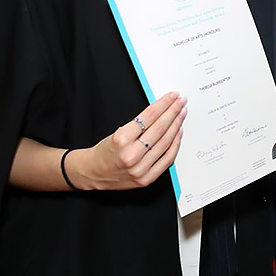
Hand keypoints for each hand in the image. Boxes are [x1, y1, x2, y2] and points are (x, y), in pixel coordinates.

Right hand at [70, 92, 186, 190]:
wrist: (94, 172)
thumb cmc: (105, 151)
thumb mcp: (118, 132)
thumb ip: (140, 124)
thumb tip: (162, 111)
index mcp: (121, 140)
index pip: (149, 117)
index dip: (164, 104)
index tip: (172, 96)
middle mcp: (131, 155)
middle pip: (159, 129)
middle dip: (173, 112)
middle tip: (181, 102)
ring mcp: (140, 169)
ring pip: (165, 143)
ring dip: (176, 126)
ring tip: (181, 114)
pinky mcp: (147, 179)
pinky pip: (167, 159)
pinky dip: (175, 145)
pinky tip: (178, 133)